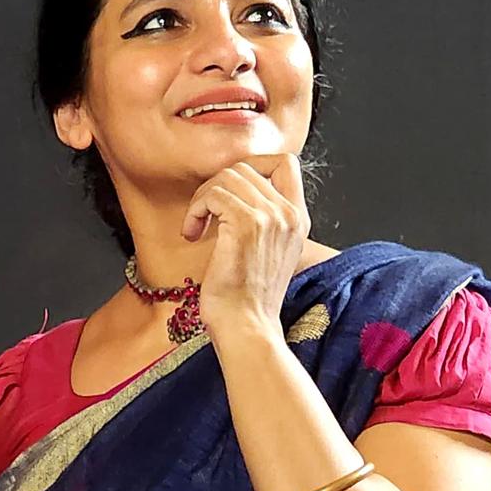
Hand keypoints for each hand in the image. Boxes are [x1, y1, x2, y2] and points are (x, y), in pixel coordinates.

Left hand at [182, 154, 309, 340]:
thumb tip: (233, 196)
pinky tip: (192, 234)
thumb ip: (264, 221)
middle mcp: (289, 214)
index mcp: (298, 219)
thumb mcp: (267, 253)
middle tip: (204, 215)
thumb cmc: (247, 298)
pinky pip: (214, 194)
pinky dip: (196, 210)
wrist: (246, 327)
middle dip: (216, 186)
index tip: (229, 193)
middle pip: (246, 167)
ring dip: (202, 198)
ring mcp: (270, 217)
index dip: (252, 166)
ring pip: (227, 177)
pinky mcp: (246, 225)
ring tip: (196, 227)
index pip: (286, 163)